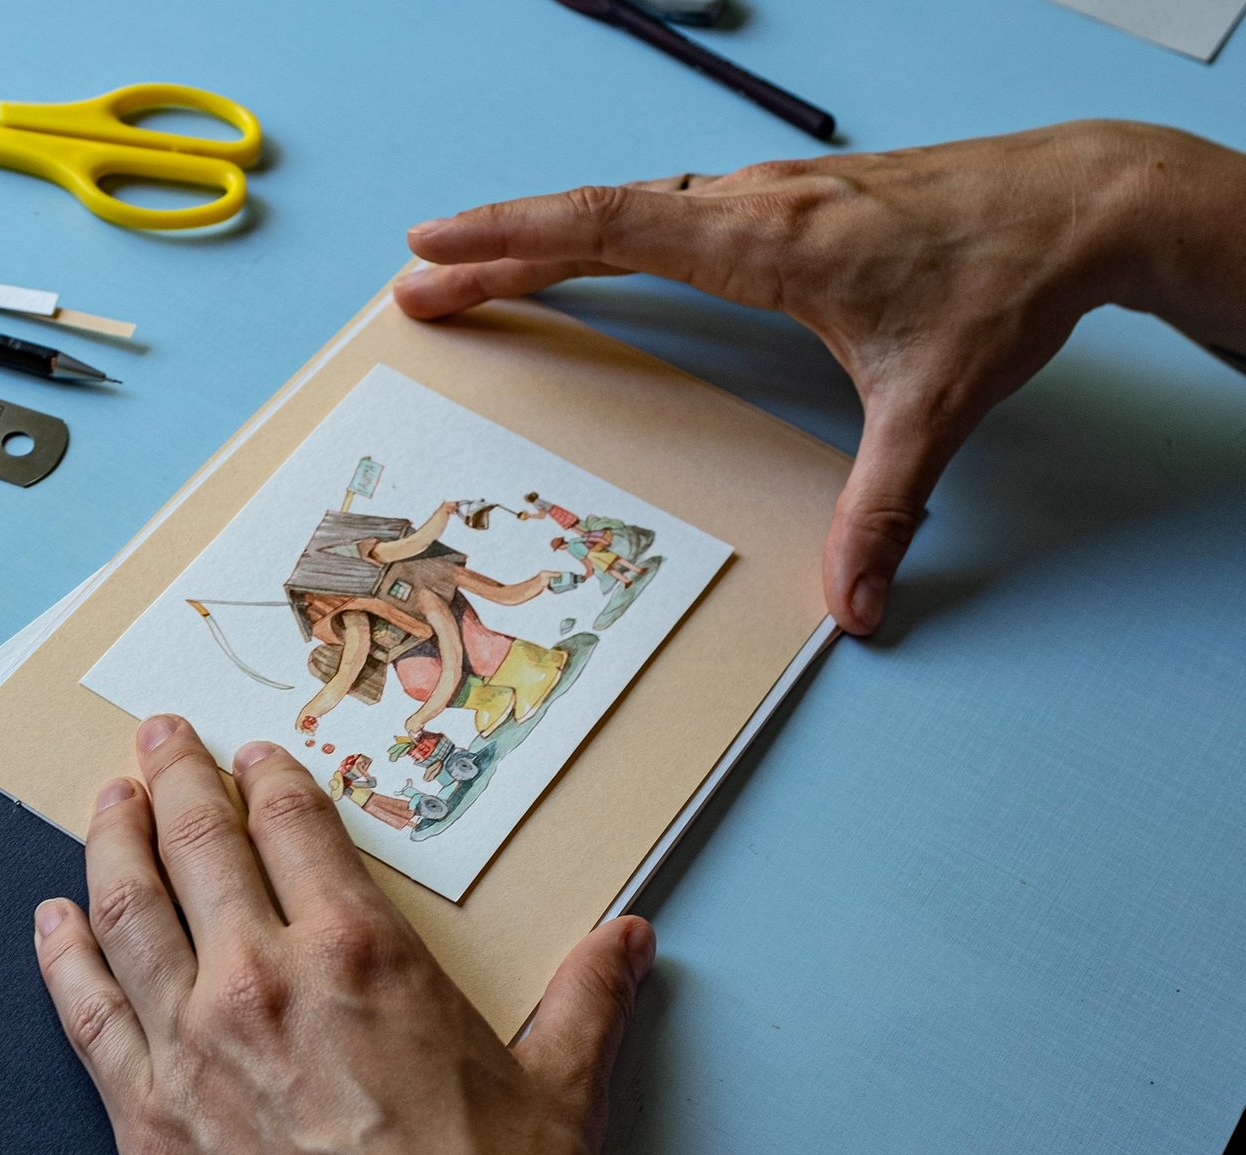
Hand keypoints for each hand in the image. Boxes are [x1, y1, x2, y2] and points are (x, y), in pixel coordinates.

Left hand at [35, 715, 654, 1154]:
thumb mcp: (560, 1094)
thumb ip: (588, 1000)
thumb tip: (629, 942)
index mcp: (361, 956)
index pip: (296, 829)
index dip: (271, 780)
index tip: (257, 758)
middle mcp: (263, 982)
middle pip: (200, 845)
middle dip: (179, 778)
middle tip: (162, 739)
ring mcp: (192, 1049)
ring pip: (130, 910)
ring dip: (114, 841)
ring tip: (109, 801)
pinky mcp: (145, 1121)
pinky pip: (85, 1013)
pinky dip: (64, 956)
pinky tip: (54, 920)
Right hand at [397, 121, 1245, 633]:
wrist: (1086, 201)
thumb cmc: (1008, 280)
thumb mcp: (936, 406)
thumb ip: (885, 510)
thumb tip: (855, 608)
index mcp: (764, 241)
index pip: (608, 228)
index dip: (511, 241)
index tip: (434, 248)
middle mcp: (753, 207)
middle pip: (594, 214)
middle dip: (497, 246)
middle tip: (417, 278)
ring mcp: (771, 197)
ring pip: (630, 206)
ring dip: (546, 233)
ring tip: (479, 265)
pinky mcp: (794, 203)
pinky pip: (670, 208)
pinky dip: (606, 227)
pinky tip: (597, 249)